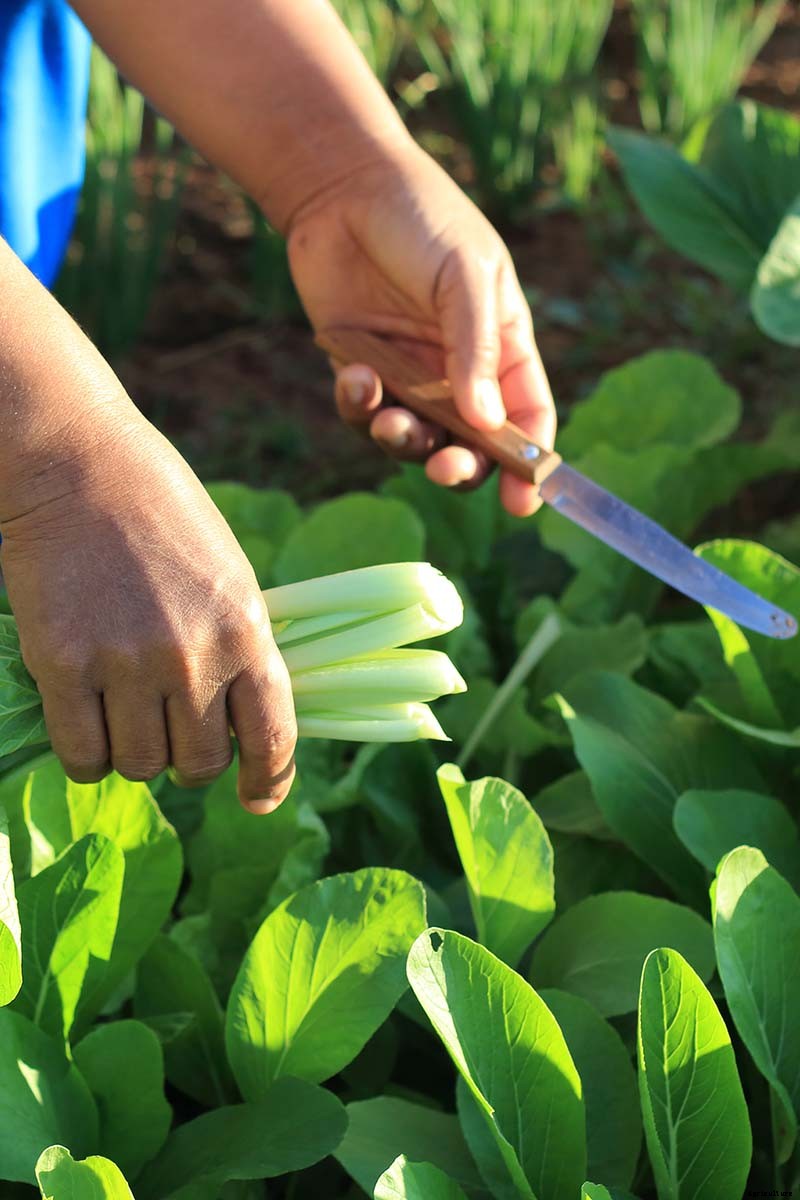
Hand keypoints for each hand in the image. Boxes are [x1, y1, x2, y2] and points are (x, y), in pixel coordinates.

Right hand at [0, 402, 295, 812]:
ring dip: (136, 755)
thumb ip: (239, 646)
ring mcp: (126, 664)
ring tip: (124, 716)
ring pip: (141, 766)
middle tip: (172, 735)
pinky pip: (83, 755)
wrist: (81, 465)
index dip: (270, 779)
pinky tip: (86, 725)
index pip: (272, 734)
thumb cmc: (162, 513)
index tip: (259, 798)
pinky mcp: (62, 664)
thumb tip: (240, 721)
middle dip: (190, 761)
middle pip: (199, 764)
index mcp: (247, 630)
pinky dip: (87, 756)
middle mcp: (193, 657)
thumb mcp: (229, 575)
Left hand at [287, 142, 555, 516]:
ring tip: (392, 422)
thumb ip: (475, 348)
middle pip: (471, 447)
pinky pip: (363, 415)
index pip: (527, 418)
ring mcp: (409, 377)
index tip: (525, 502)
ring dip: (405, 443)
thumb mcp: (464, 273)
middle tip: (447, 468)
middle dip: (462, 468)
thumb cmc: (422, 219)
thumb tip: (485, 423)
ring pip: (414, 441)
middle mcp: (459, 373)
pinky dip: (360, 408)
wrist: (342, 187)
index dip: (530, 465)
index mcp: (503, 348)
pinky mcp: (361, 373)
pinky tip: (357, 379)